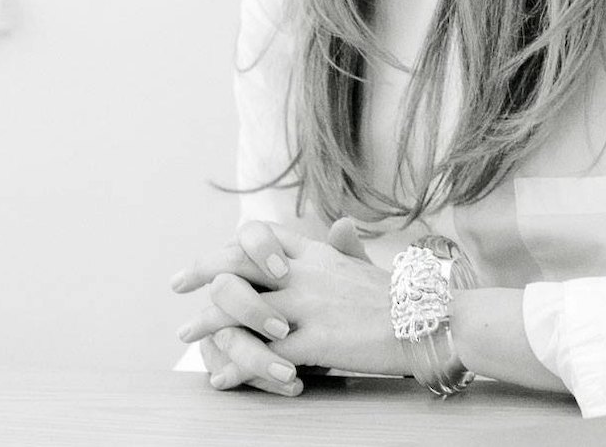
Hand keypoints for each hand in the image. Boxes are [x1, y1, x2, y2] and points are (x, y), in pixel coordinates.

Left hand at [172, 219, 402, 391]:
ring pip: (241, 309)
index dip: (224, 248)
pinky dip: (237, 367)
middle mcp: (304, 273)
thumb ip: (344, 248)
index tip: (200, 264)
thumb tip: (339, 225)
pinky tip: (221, 378)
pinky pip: (264, 355)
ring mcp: (307, 306)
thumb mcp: (366, 264)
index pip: (258, 239)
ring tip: (186, 335)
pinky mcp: (315, 341)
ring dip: (207, 323)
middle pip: (238, 263)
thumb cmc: (399, 296)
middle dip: (202, 273)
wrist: (428, 319)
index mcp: (315, 253)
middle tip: (177, 286)